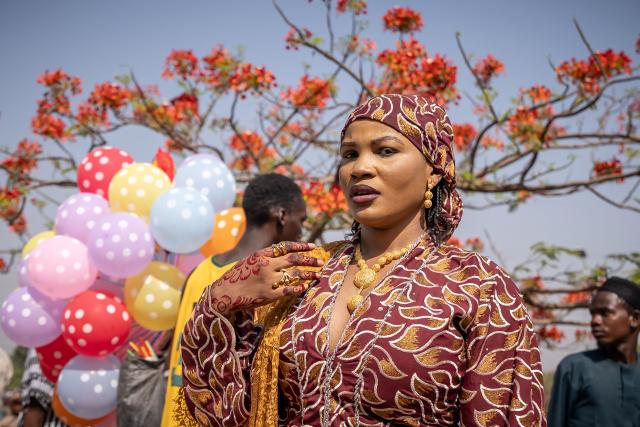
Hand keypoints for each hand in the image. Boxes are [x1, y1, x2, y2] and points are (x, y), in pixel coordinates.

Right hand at [205, 241, 323, 314]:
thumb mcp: (250, 261)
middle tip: (320, 262)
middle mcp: (266, 265)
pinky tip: (305, 287)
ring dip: (308, 275)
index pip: (286, 246)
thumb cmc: (238, 276)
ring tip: (317, 275)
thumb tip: (284, 253)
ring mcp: (268, 280)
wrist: (224, 293)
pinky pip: (289, 290)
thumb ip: (266, 256)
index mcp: (261, 254)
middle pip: (294, 260)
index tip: (313, 247)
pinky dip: (299, 288)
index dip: (301, 246)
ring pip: (294, 275)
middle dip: (309, 260)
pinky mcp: (269, 294)